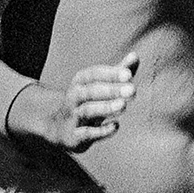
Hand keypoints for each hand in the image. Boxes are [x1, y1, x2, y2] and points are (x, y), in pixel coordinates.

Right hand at [13, 52, 138, 151]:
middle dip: (111, 90)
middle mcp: (74, 98)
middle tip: (132, 90)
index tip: (128, 74)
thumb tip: (135, 56)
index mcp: (80, 83)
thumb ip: (118, 72)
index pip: (93, 74)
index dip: (110, 74)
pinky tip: (116, 126)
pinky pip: (84, 134)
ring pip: (86, 111)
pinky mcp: (73, 136)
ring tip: (123, 105)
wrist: (58, 128)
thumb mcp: (100, 86)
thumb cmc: (87, 102)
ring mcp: (72, 117)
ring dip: (105, 108)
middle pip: (89, 91)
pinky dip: (100, 131)